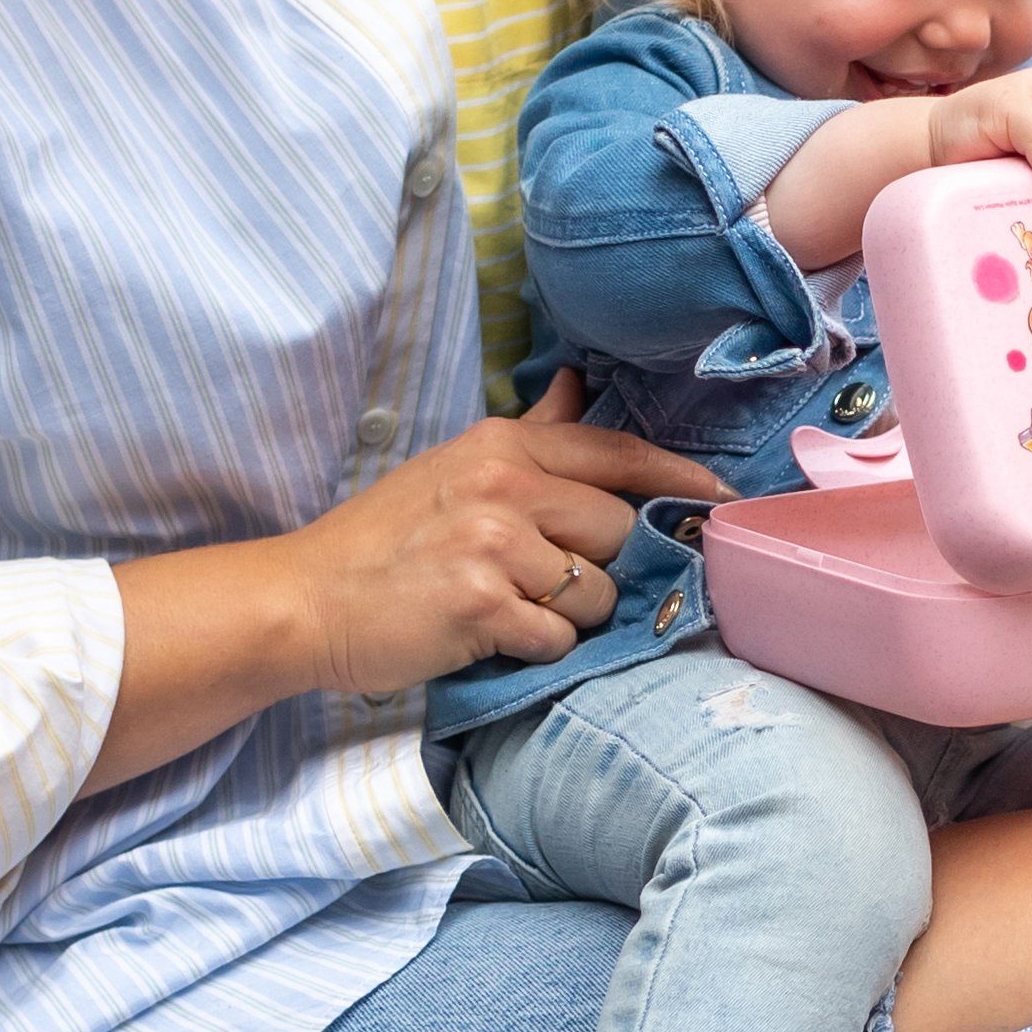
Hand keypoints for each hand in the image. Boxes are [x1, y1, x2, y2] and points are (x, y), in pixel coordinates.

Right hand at [284, 417, 723, 694]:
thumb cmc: (384, 542)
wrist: (305, 600)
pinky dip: (534, 647)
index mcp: (503, 445)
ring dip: (567, 616)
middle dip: (600, 569)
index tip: (725, 499)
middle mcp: (504, 484)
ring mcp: (492, 543)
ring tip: (509, 609)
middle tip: (545, 584)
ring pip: (596, 593)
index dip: (681, 478)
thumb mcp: (456, 467)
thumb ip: (530, 433)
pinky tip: (491, 635)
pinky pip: (557, 637)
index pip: (618, 453)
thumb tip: (577, 385)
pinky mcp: (481, 604)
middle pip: (618, 532)